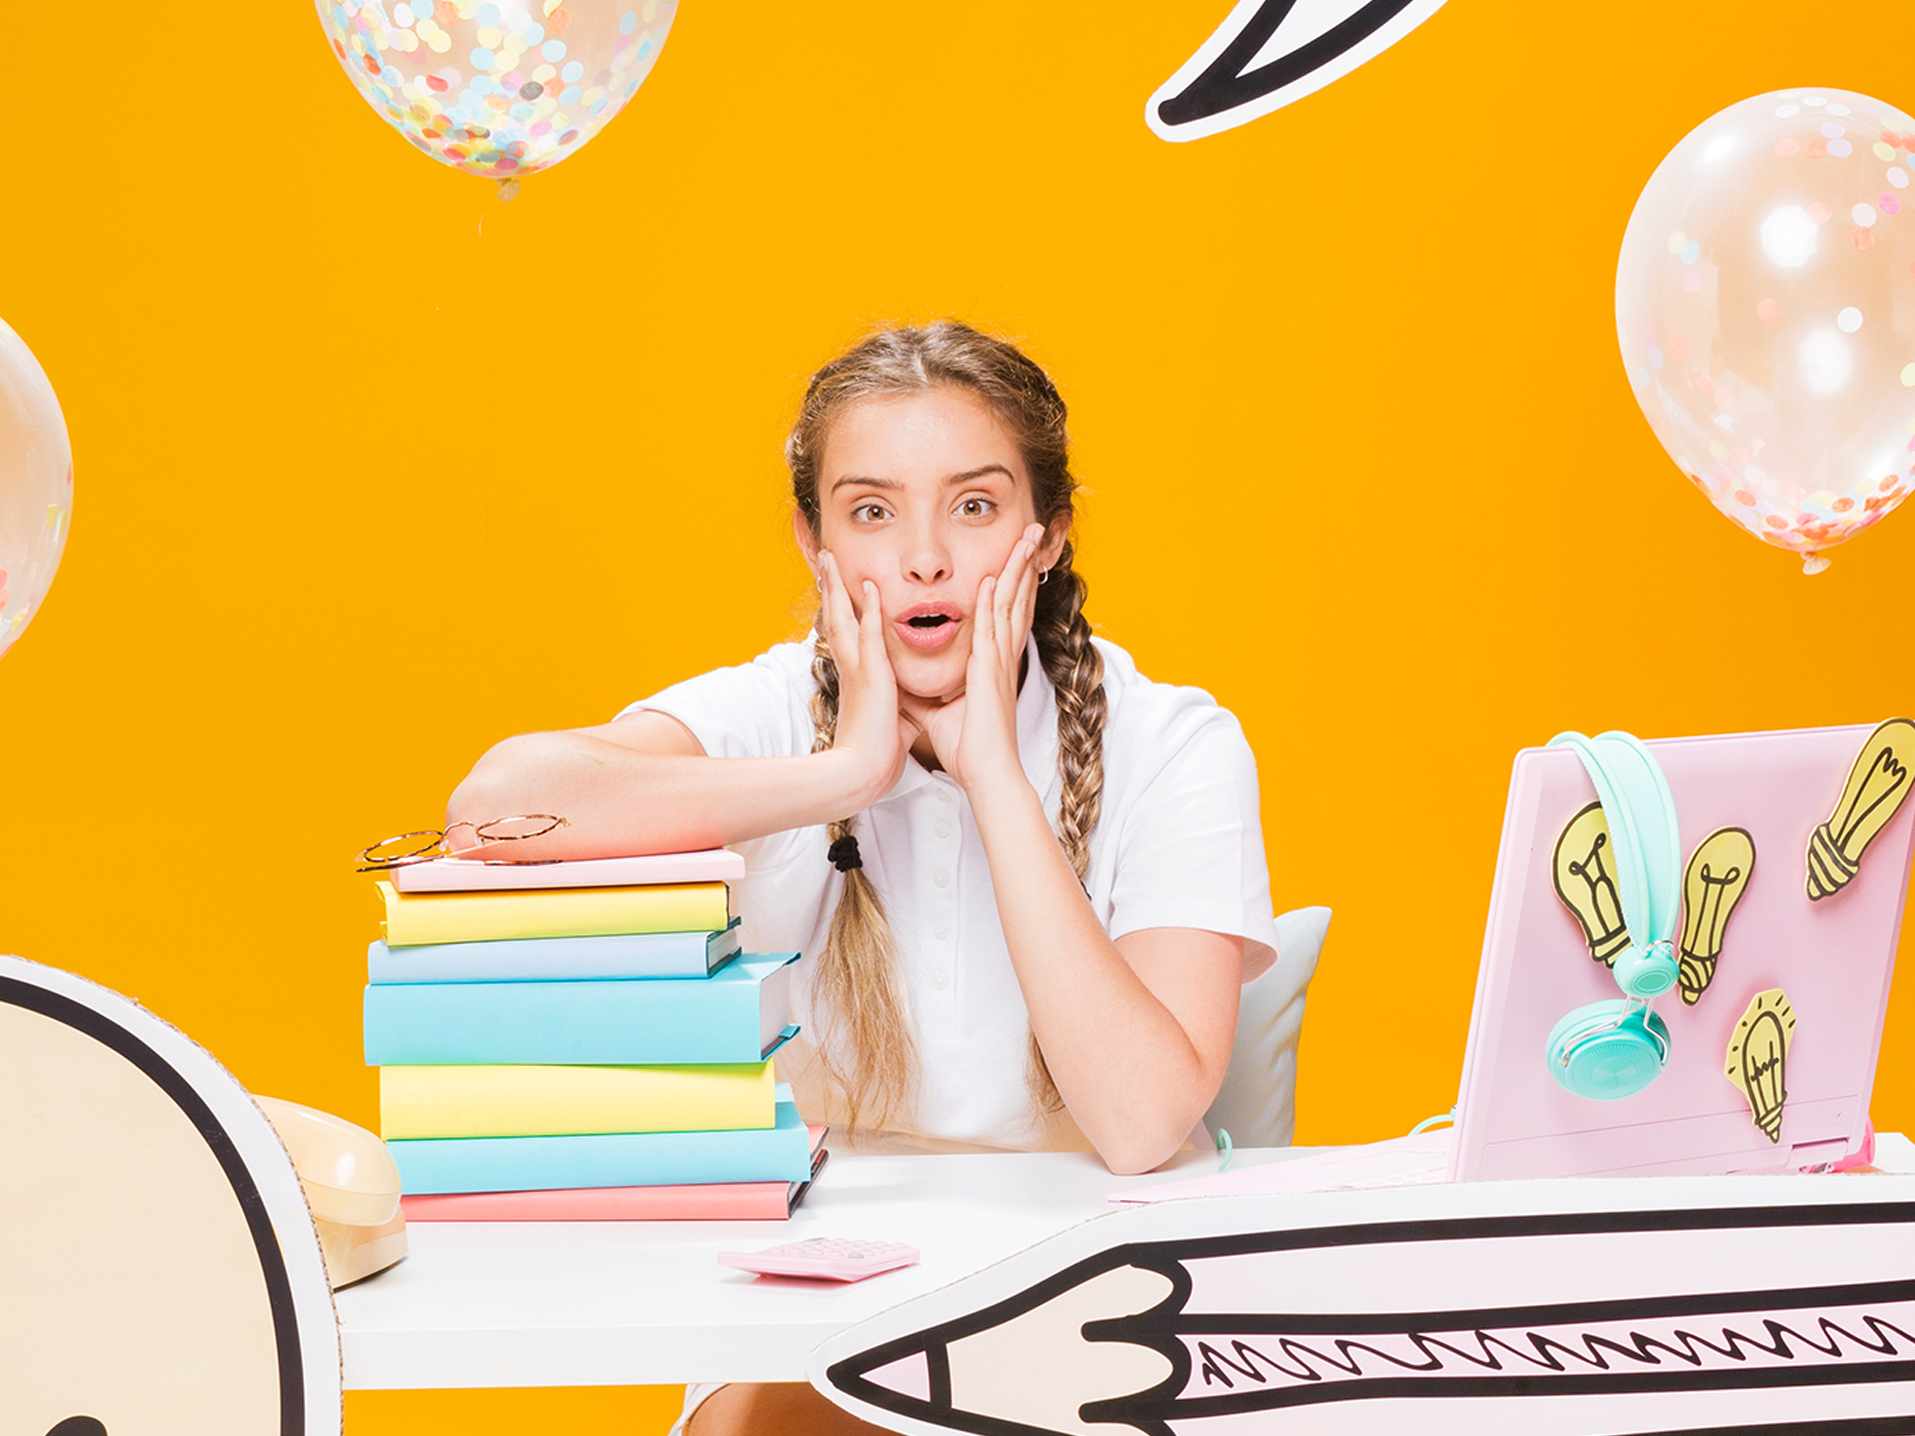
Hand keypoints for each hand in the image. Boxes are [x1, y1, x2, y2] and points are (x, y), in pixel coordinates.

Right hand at [817, 551, 917, 806]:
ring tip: (830, 559)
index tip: (836, 587)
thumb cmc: (876, 754)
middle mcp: (852, 669)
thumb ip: (901, 706)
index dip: (842, 610)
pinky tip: (869, 586)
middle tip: (824, 561)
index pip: (847, 636)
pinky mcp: (871, 676)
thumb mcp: (892, 722)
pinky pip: (869, 636)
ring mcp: (858, 671)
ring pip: (844, 619)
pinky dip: (869, 610)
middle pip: (836, 619)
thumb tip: (915, 707)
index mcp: (858, 679)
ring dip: (838, 587)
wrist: (862, 773)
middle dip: (830, 588)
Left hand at [900, 524, 1045, 792]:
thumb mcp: (936, 713)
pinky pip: (990, 631)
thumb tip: (901, 686)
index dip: (1013, 581)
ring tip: (1026, 540)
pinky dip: (991, 604)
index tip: (1017, 554)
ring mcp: (999, 662)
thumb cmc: (968, 748)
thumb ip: (922, 694)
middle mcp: (1002, 656)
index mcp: (994, 662)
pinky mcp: (989, 674)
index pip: (1006, 611)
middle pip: (1016, 598)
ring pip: (1010, 605)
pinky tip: (990, 580)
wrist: (986, 775)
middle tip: (1033, 532)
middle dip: (1024, 563)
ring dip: (1016, 571)